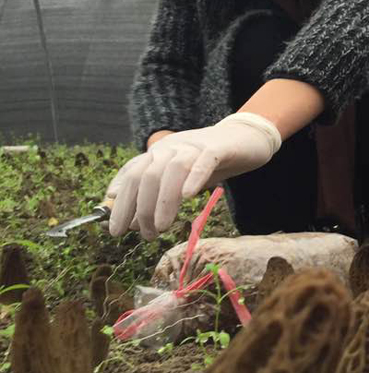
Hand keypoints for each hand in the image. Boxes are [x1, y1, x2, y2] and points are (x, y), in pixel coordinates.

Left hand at [108, 113, 281, 239]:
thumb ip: (157, 195)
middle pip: (147, 176)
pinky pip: (203, 162)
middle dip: (141, 209)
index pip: (131, 177)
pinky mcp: (218, 148)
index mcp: (157, 153)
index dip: (121, 204)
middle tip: (146, 235)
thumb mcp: (180, 178)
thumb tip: (133, 221)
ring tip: (162, 228)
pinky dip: (194, 178)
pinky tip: (189, 197)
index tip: (117, 230)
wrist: (247, 137)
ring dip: (163, 202)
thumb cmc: (210, 163)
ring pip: (172, 171)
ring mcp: (194, 146)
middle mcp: (171, 147)